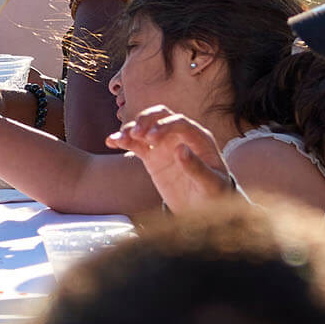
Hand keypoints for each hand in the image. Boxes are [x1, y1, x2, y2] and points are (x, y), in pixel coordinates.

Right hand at [106, 106, 234, 211]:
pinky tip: (111, 141)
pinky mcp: (152, 156)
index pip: (179, 122)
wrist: (204, 207)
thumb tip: (180, 149)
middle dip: (146, 120)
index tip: (151, 138)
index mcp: (198, 138)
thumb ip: (196, 168)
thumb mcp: (210, 184)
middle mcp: (180, 136)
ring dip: (131, 129)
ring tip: (120, 139)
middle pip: (160, 116)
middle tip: (136, 134)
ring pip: (145, 127)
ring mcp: (164, 145)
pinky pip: (136, 144)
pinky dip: (123, 140)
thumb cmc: (213, 194)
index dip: (164, 126)